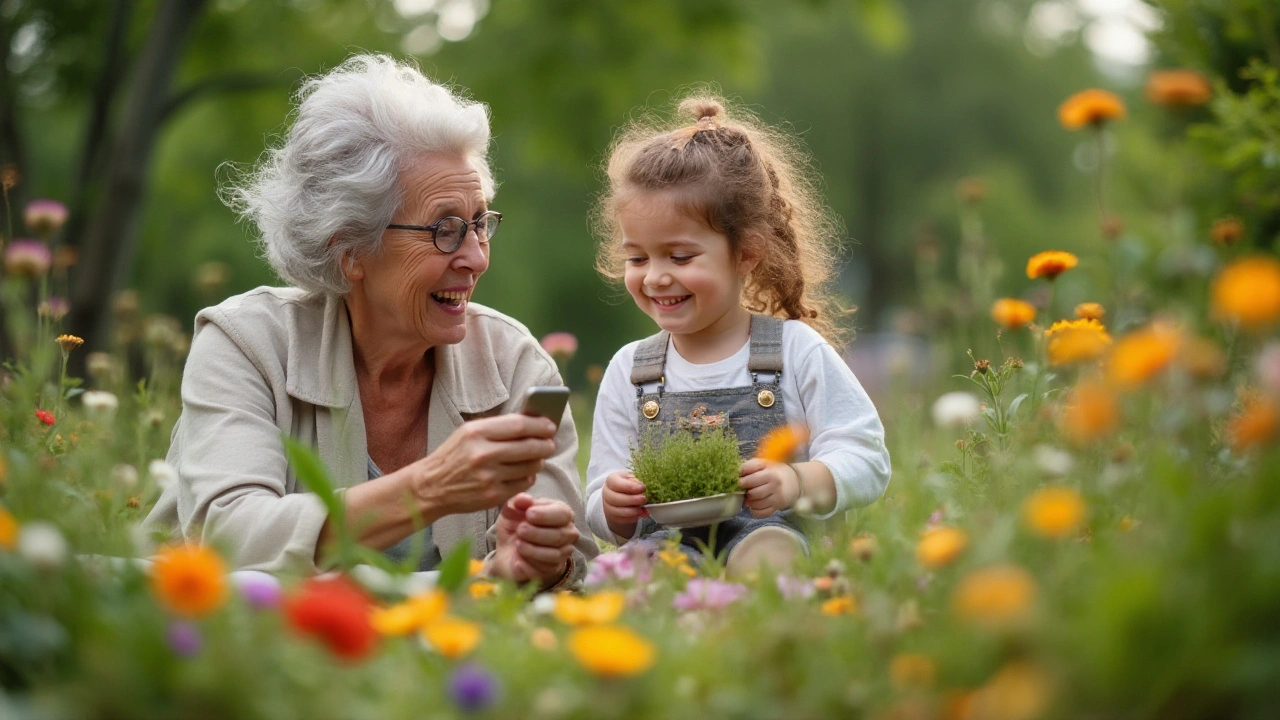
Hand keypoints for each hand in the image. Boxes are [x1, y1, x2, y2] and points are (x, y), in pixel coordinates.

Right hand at [412, 414, 557, 516]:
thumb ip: (498, 427)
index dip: (540, 425)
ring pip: (530, 466)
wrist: (431, 486)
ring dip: (538, 461)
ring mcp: (488, 477)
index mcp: (476, 433)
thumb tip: (534, 422)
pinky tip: (524, 473)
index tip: (550, 426)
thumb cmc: (454, 455)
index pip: (519, 425)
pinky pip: (523, 484)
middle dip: (546, 444)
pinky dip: (528, 477)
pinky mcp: (492, 496)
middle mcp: (482, 454)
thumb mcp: (468, 433)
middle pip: (529, 447)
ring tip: (537, 457)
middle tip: (551, 443)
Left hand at [490, 493, 578, 585]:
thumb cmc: (516, 524)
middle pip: (559, 536)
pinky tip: (518, 559)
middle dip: (537, 533)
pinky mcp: (553, 569)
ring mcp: (563, 552)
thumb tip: (522, 499)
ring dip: (532, 550)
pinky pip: (545, 569)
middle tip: (520, 530)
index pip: (563, 514)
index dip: (546, 515)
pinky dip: (528, 564)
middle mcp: (568, 533)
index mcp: (562, 513)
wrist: (507, 548)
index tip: (528, 514)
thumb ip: (518, 502)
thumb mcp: (513, 510)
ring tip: (518, 544)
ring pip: (554, 554)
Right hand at [602, 471, 647, 538]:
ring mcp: (607, 506)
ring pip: (616, 511)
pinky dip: (631, 518)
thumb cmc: (629, 485)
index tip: (642, 487)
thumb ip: (636, 482)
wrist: (624, 496)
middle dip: (630, 500)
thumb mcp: (633, 479)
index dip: (629, 486)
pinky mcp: (612, 517)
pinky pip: (620, 520)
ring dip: (631, 511)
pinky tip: (639, 515)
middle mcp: (607, 493)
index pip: (615, 482)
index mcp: (611, 480)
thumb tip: (640, 486)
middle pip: (614, 498)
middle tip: (643, 499)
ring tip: (642, 510)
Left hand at [738, 459, 800, 517]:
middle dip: (745, 492)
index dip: (741, 481)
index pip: (750, 479)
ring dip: (749, 502)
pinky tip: (754, 505)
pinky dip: (754, 511)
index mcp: (770, 473)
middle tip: (744, 489)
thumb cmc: (773, 471)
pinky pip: (761, 513)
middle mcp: (775, 486)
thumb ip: (749, 466)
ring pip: (756, 504)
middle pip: (753, 493)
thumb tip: (735, 473)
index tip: (737, 481)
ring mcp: (777, 498)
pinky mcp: (777, 507)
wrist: (793, 481)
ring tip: (748, 497)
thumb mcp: (762, 464)